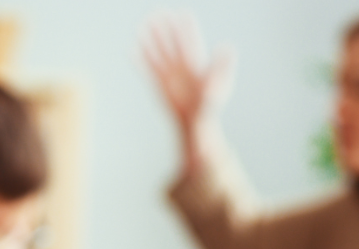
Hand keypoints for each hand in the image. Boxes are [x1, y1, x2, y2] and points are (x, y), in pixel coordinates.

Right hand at [142, 13, 233, 170]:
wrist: (195, 126)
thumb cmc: (209, 109)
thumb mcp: (219, 85)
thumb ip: (220, 66)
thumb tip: (227, 47)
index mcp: (196, 65)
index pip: (189, 41)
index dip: (185, 28)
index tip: (182, 13)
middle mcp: (182, 67)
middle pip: (172, 43)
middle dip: (166, 29)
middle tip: (159, 12)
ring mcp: (169, 76)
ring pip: (158, 53)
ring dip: (151, 39)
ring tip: (144, 24)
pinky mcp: (159, 86)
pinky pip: (147, 69)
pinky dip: (139, 59)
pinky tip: (131, 49)